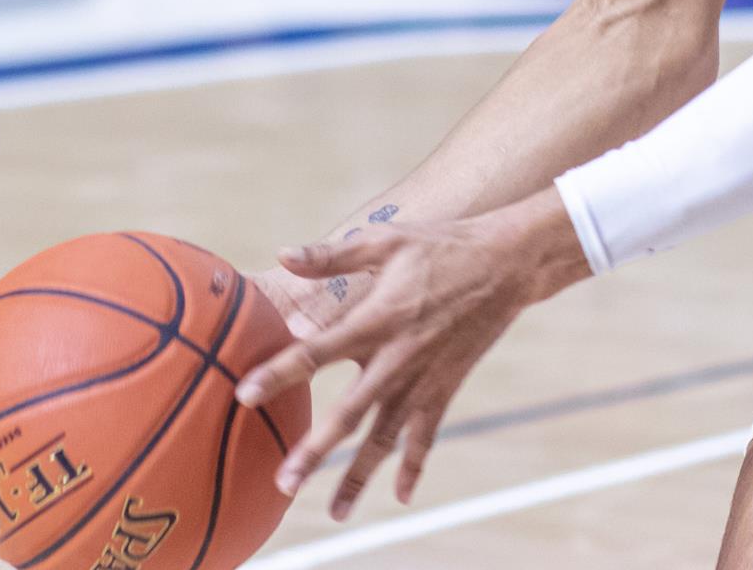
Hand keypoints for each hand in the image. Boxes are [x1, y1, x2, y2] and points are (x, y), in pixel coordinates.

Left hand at [235, 193, 590, 518]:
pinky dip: (416, 465)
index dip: (280, 372)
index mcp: (377, 319)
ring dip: (359, 475)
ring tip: (338, 511)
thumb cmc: (443, 246)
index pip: (318, 352)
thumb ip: (332, 256)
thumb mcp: (388, 241)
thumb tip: (282, 255)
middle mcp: (397, 357)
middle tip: (284, 483)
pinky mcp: (445, 386)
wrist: (508, 263)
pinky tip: (403, 495)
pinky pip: (427, 434)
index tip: (245, 395)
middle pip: (348, 413)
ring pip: (385, 436)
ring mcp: (423, 378)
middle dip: (315, 451)